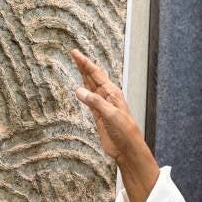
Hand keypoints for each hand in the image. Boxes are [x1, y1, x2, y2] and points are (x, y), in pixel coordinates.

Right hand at [70, 49, 146, 164]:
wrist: (127, 148)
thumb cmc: (125, 131)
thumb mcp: (111, 115)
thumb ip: (95, 102)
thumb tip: (79, 90)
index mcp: (112, 93)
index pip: (96, 74)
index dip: (85, 63)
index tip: (75, 53)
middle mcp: (107, 96)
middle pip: (92, 77)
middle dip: (83, 65)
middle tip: (74, 54)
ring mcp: (102, 105)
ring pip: (90, 86)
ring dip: (83, 76)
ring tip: (77, 65)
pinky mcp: (98, 115)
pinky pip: (89, 99)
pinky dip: (83, 92)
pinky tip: (80, 88)